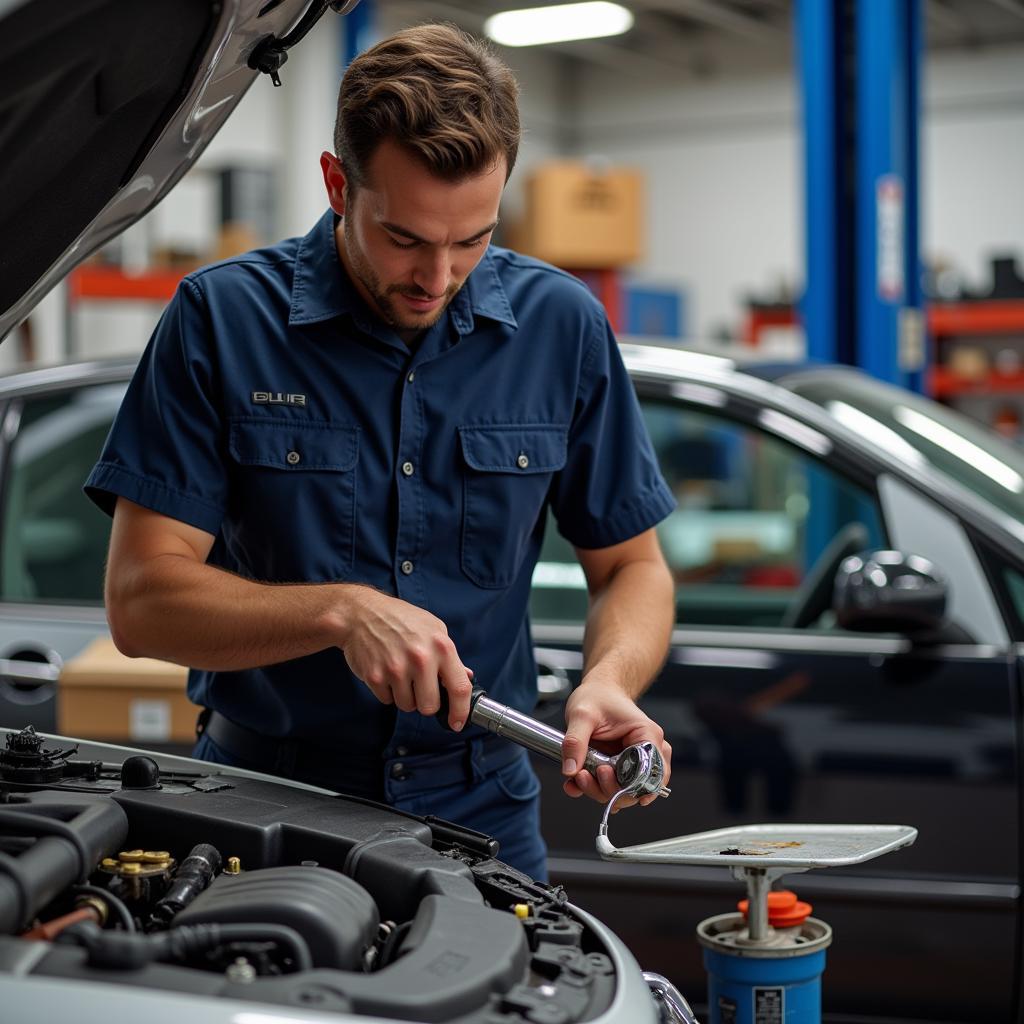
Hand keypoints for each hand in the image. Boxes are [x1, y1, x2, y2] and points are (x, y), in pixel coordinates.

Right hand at [336, 585, 471, 728]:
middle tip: (419, 687)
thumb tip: (466, 677)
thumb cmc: (400, 619)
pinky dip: (388, 692)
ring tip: (400, 673)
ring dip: (405, 697)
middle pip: (430, 706)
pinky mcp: (375, 677)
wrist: (361, 614)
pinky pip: (387, 701)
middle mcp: (421, 659)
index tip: (457, 723)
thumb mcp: (434, 629)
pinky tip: (386, 671)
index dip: (460, 711)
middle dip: (426, 703)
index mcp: (441, 647)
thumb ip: (450, 656)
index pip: (459, 688)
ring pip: (407, 706)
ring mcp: (396, 669)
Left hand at [561, 672, 670, 809]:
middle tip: (585, 774)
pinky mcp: (621, 769)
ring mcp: (635, 762)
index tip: (603, 776)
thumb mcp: (582, 714)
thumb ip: (575, 741)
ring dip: (599, 790)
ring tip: (578, 776)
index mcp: (647, 735)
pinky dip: (593, 789)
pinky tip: (576, 783)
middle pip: (637, 788)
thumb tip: (570, 771)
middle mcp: (647, 751)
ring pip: (624, 792)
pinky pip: (612, 788)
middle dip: (609, 788)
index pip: (649, 772)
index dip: (629, 784)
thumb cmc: (598, 696)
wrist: (598, 691)